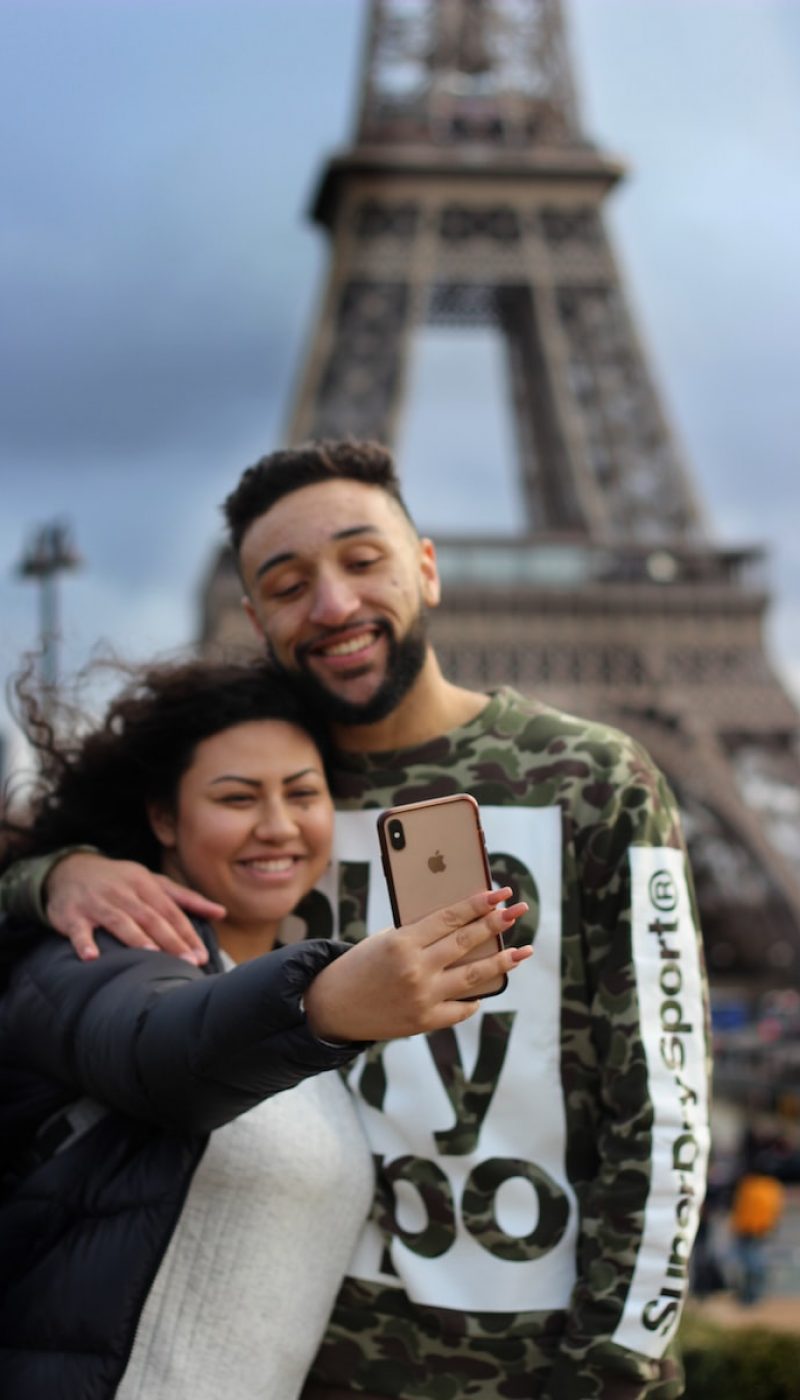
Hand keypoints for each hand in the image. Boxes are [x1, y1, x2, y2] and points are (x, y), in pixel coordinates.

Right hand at [45, 852, 221, 963]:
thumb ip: (185, 899)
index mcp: (145, 884)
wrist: (70, 870)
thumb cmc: (121, 882)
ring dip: (135, 938)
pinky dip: (84, 942)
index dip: (187, 933)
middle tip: (187, 962)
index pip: (170, 912)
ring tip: (151, 955)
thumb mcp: (152, 882)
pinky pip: (78, 930)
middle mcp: (123, 892)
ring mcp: (96, 903)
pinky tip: (91, 957)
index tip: (202, 955)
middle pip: (150, 918)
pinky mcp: (71, 915)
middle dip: (170, 940)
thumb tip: (221, 912)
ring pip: (119, 921)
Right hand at [303, 887, 529, 1041]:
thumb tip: (459, 926)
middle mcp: (415, 969)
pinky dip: (473, 999)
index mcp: (402, 941)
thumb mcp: (384, 940)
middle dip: (496, 925)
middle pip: (466, 942)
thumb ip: (418, 934)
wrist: (331, 1007)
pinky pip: (460, 1009)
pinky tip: (484, 991)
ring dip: (502, 963)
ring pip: (473, 976)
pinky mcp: (424, 1022)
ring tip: (523, 952)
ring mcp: (422, 997)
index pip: (450, 918)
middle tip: (518, 911)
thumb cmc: (359, 965)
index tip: (499, 894)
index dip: (478, 904)